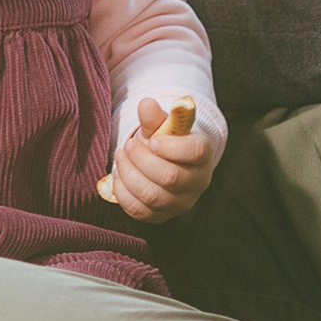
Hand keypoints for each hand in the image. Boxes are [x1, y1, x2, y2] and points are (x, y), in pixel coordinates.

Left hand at [102, 96, 219, 223]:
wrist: (163, 163)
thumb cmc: (165, 140)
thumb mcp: (161, 125)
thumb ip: (154, 116)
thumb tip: (146, 104)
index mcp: (202, 155)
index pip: (195, 153)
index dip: (171, 147)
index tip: (151, 141)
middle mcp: (196, 183)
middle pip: (170, 177)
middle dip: (141, 159)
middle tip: (127, 145)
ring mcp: (180, 203)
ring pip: (152, 195)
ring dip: (129, 174)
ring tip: (120, 157)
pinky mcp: (160, 216)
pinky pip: (138, 210)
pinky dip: (122, 192)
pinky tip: (118, 175)